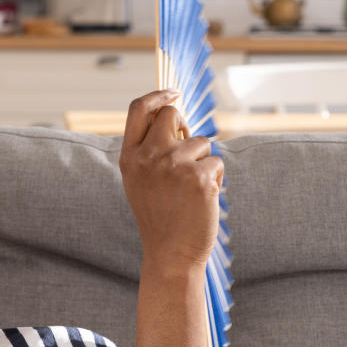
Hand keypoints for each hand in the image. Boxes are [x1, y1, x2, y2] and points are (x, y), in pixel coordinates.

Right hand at [119, 89, 223, 270]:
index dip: (158, 95)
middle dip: (186, 126)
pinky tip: (203, 199)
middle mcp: (149, 157)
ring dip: (203, 162)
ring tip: (192, 190)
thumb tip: (172, 113)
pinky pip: (216, 163)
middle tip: (190, 148)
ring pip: (201, 142)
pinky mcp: (199, 177)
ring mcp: (174, 165)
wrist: (171, 254)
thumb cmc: (159, 217)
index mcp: (129, 157)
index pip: (138, 109)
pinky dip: (216, 179)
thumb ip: (148, 150)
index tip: (173, 92)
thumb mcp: (140, 181)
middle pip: (172, 114)